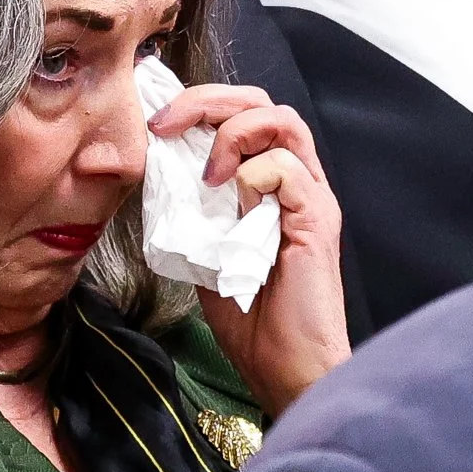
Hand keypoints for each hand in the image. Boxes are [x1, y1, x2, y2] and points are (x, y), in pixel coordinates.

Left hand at [148, 84, 349, 415]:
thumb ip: (192, 212)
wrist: (285, 371)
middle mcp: (297, 183)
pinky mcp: (316, 223)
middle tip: (166, 124)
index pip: (244, 115)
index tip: (156, 124)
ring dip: (232, 132)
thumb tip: (156, 176)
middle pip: (264, 103)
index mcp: (271, 185)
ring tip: (206, 172)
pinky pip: (288, 168)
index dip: (200, 105)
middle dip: (209, 100)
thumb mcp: (204, 252)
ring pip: (283, 121)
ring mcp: (310, 200)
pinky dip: (253, 173)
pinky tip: (233, 202)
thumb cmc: (252, 321)